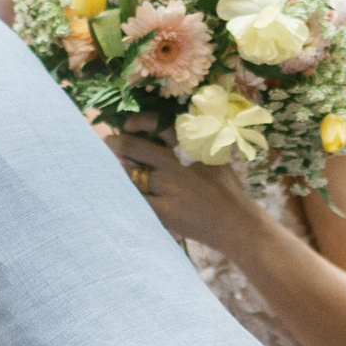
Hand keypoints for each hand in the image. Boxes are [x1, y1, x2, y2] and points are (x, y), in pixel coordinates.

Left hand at [107, 127, 261, 254]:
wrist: (237, 223)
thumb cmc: (224, 190)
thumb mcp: (213, 157)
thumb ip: (189, 146)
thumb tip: (154, 140)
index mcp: (190, 145)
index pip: (158, 123)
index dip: (137, 121)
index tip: (127, 125)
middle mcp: (177, 162)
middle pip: (132, 147)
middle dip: (113, 145)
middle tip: (108, 147)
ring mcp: (170, 186)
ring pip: (129, 175)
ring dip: (119, 174)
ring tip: (114, 177)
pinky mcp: (165, 210)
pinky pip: (135, 201)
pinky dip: (125, 199)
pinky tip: (120, 199)